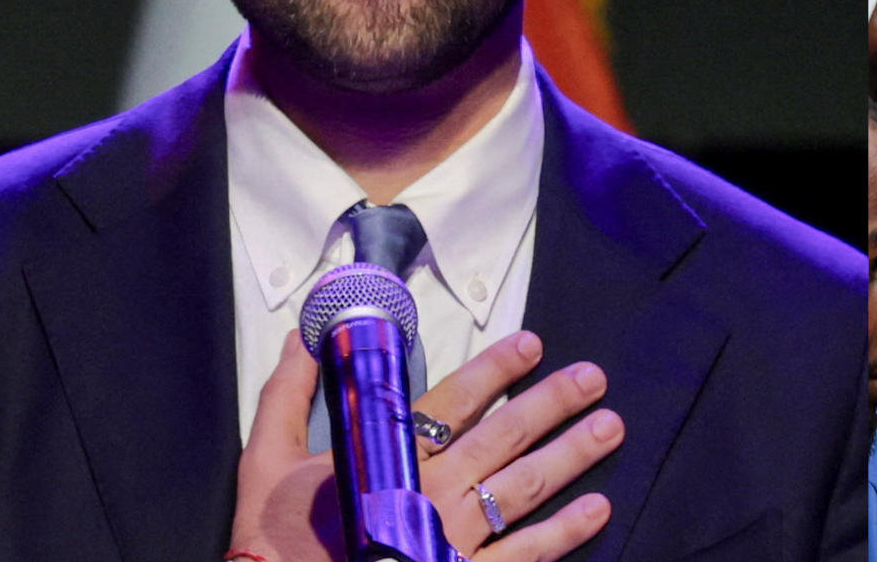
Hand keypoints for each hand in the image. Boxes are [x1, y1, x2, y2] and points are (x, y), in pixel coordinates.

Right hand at [229, 331, 621, 561]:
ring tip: (610, 425)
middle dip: (553, 401)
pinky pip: (525, 554)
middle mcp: (429, 491)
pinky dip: (564, 532)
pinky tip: (598, 508)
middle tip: (593, 376)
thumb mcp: (265, 460)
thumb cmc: (271, 539)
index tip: (532, 343)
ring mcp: (449, 538)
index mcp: (386, 456)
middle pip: (504, 434)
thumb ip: (287, 394)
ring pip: (525, 486)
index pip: (453, 398)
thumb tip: (301, 336)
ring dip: (572, 453)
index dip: (496, 367)